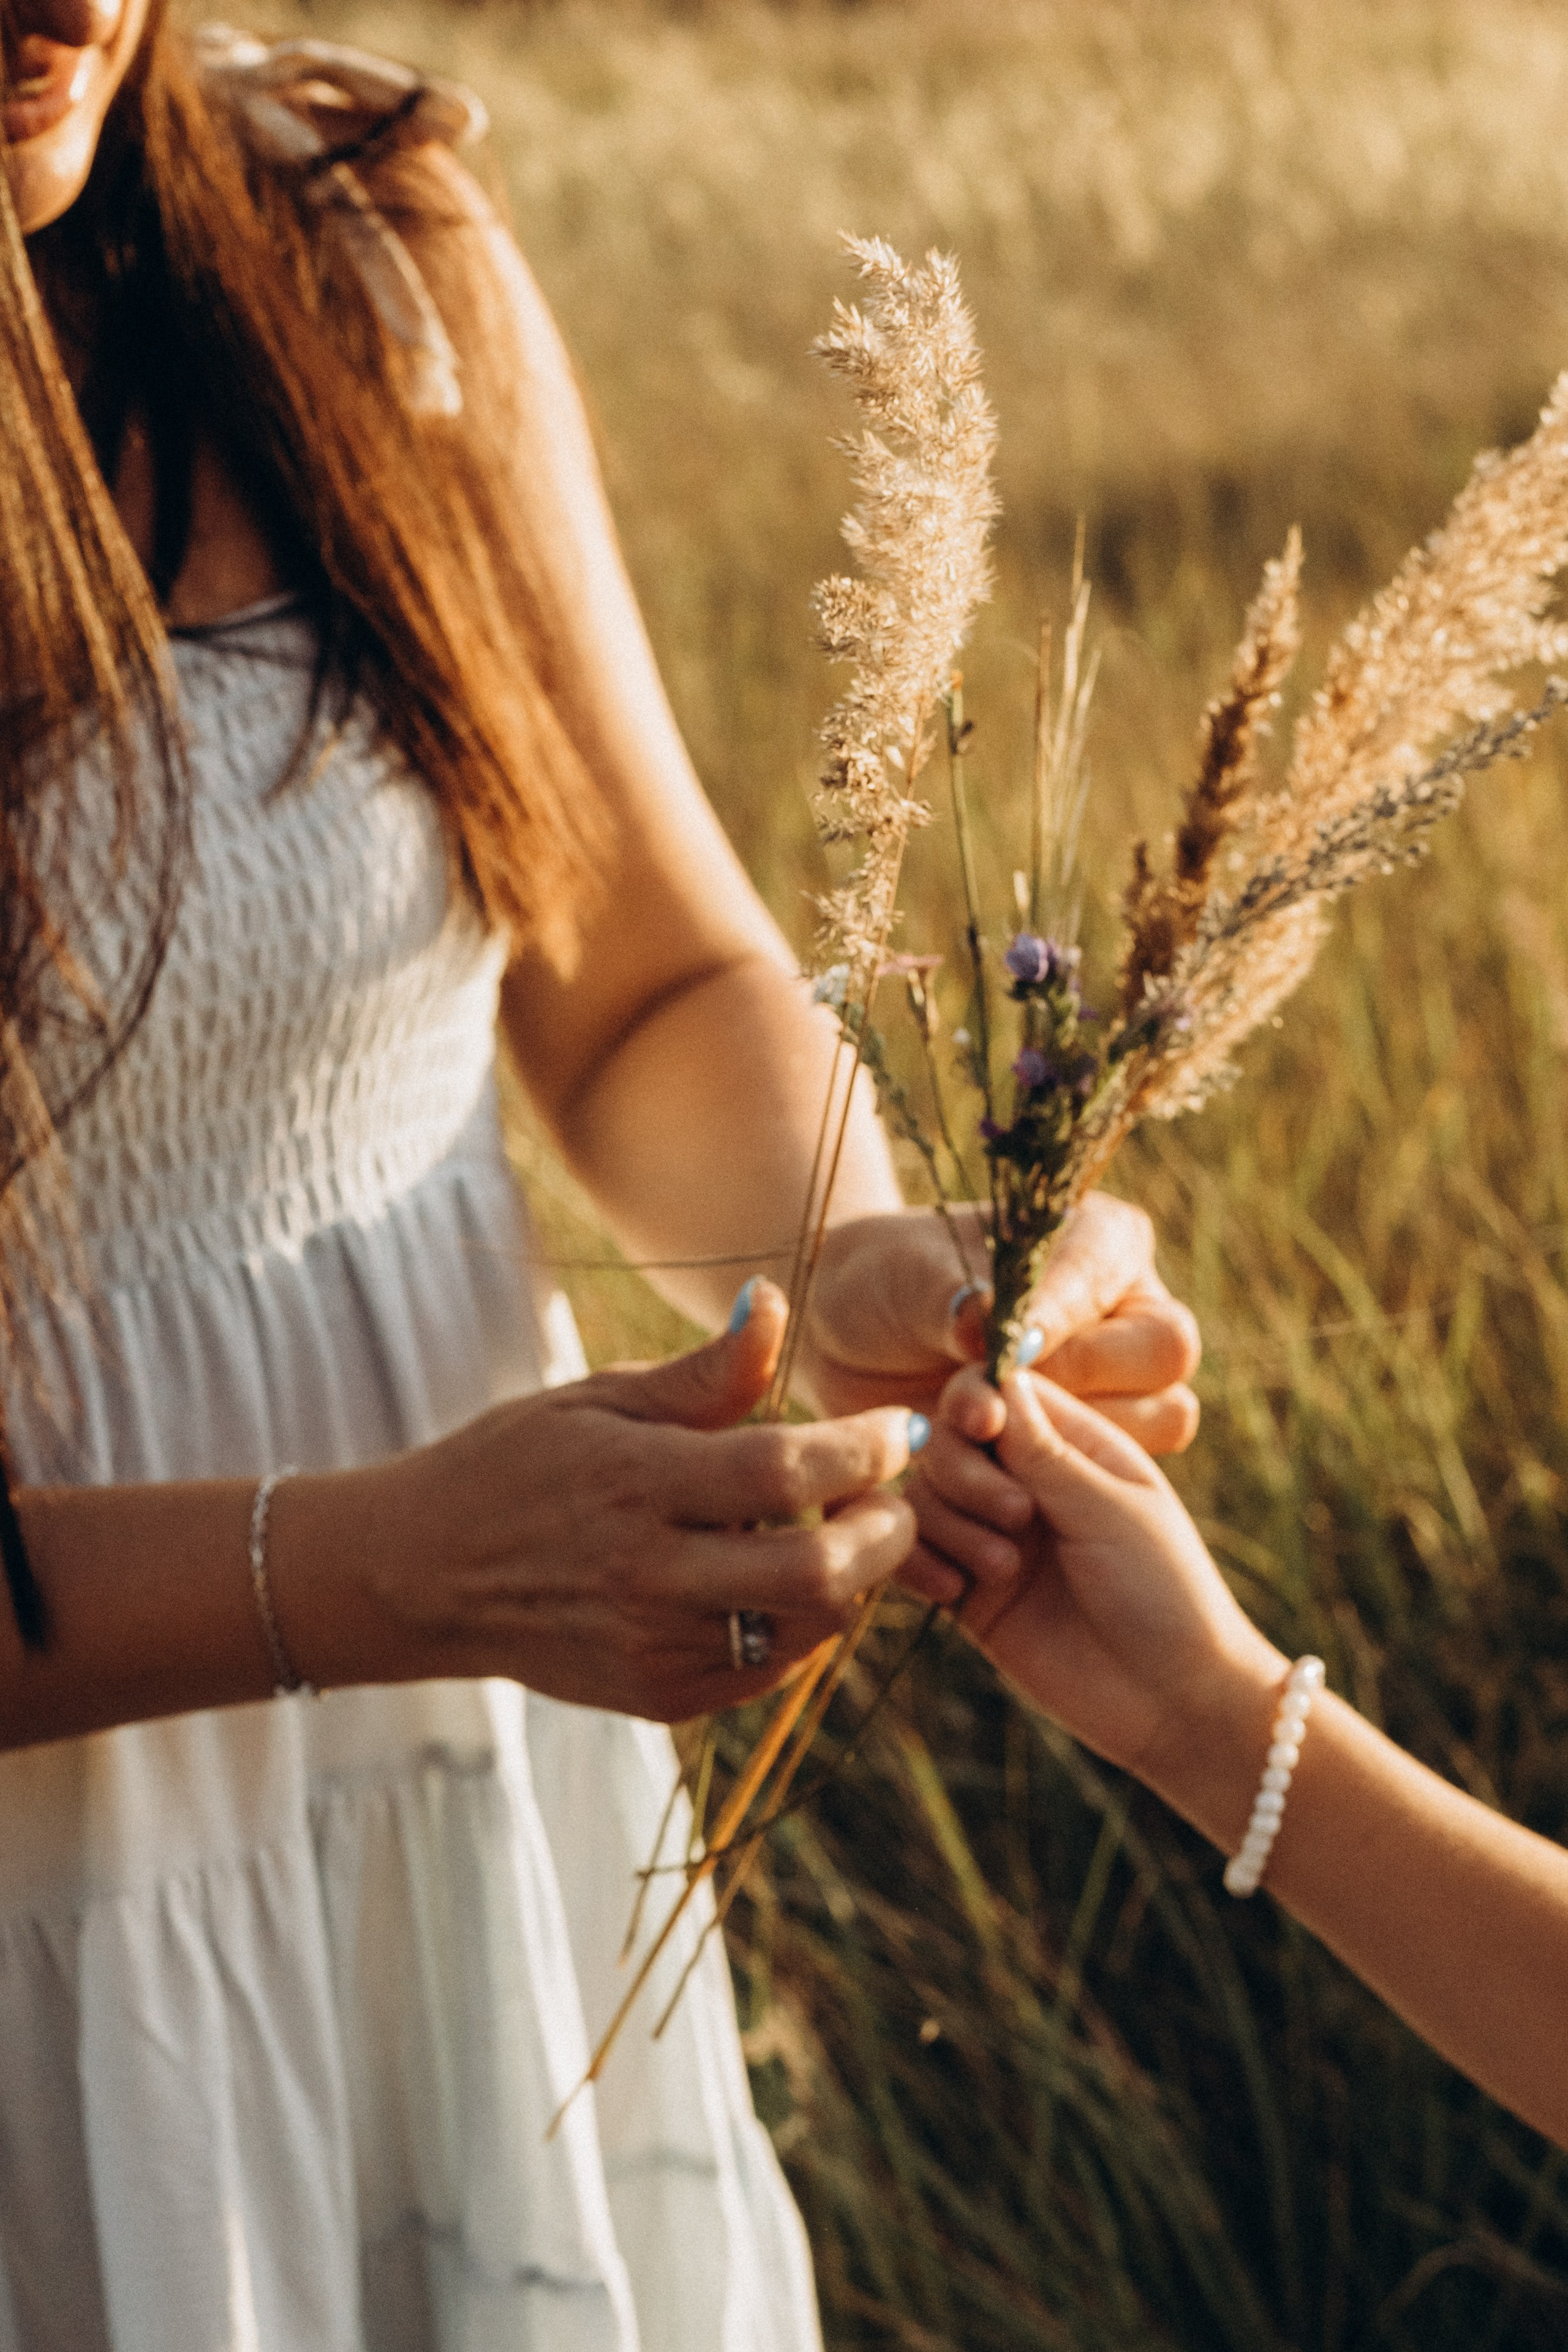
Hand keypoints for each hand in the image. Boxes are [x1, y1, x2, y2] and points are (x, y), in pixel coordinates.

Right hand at [286, 1280, 917, 1721]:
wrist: (426, 1576)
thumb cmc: (518, 1466)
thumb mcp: (601, 1399)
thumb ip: (705, 1371)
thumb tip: (775, 1300)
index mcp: (635, 1485)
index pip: (786, 1470)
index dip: (864, 1449)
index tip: (899, 1428)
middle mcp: (649, 1577)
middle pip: (818, 1572)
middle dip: (886, 1531)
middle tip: (892, 1494)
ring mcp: (656, 1649)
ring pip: (807, 1628)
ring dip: (848, 1579)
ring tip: (833, 1530)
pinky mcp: (660, 1697)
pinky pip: (769, 1667)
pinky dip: (798, 1622)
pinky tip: (779, 1577)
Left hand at [801, 1191, 1200, 1447]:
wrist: (860, 1340)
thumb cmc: (892, 1284)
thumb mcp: (908, 1281)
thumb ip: (950, 1301)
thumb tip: (984, 1326)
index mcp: (1104, 1241)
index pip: (1112, 1275)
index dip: (1064, 1318)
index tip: (1008, 1350)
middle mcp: (1132, 1312)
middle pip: (1165, 1360)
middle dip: (1072, 1390)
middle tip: (985, 1401)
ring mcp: (1125, 1384)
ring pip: (1153, 1426)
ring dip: (1060, 1443)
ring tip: (971, 1429)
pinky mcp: (1099, 1447)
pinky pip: (1112, 1479)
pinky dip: (1045, 1483)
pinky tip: (981, 1472)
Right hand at [906, 1367, 1279, 1777]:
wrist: (1172, 1702)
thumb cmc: (1165, 1593)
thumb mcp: (1110, 1510)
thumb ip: (1046, 1450)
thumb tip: (999, 1375)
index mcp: (1074, 1447)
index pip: (1002, 1392)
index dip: (978, 1399)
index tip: (983, 1426)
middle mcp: (1026, 1483)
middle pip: (949, 1438)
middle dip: (964, 1470)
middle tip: (1017, 1517)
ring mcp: (992, 1536)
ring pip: (924, 1495)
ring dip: (950, 1523)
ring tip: (1005, 1569)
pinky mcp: (969, 1592)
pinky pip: (914, 1555)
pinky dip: (917, 1563)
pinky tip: (955, 1592)